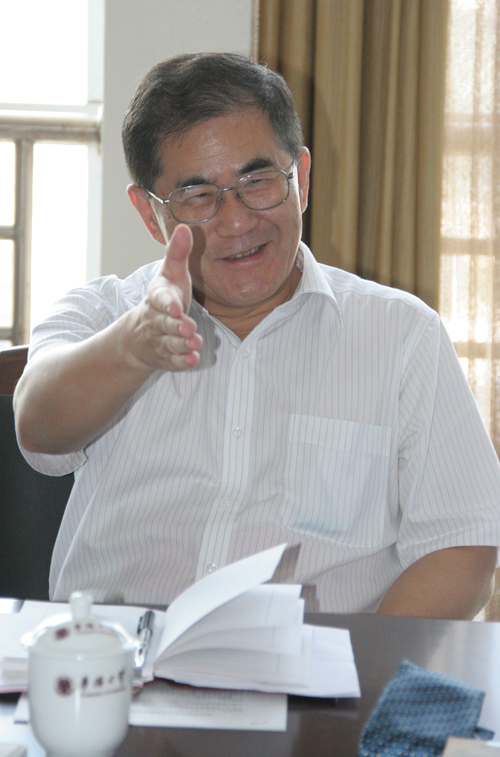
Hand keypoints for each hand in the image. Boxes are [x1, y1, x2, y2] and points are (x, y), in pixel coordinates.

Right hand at [122, 224, 202, 371]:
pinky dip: (181, 362)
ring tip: (194, 343)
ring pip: (170, 343)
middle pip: (166, 323)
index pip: (161, 300)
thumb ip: (177, 254)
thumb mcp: (170, 275)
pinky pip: (173, 361)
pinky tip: (193, 360)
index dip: (167, 304)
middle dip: (176, 326)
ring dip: (181, 344)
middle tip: (189, 327)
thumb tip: (185, 227)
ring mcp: (161, 339)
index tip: (176, 307)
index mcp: (158, 298)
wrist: (139, 335)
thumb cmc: (164, 299)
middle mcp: (157, 319)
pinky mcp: (166, 357)